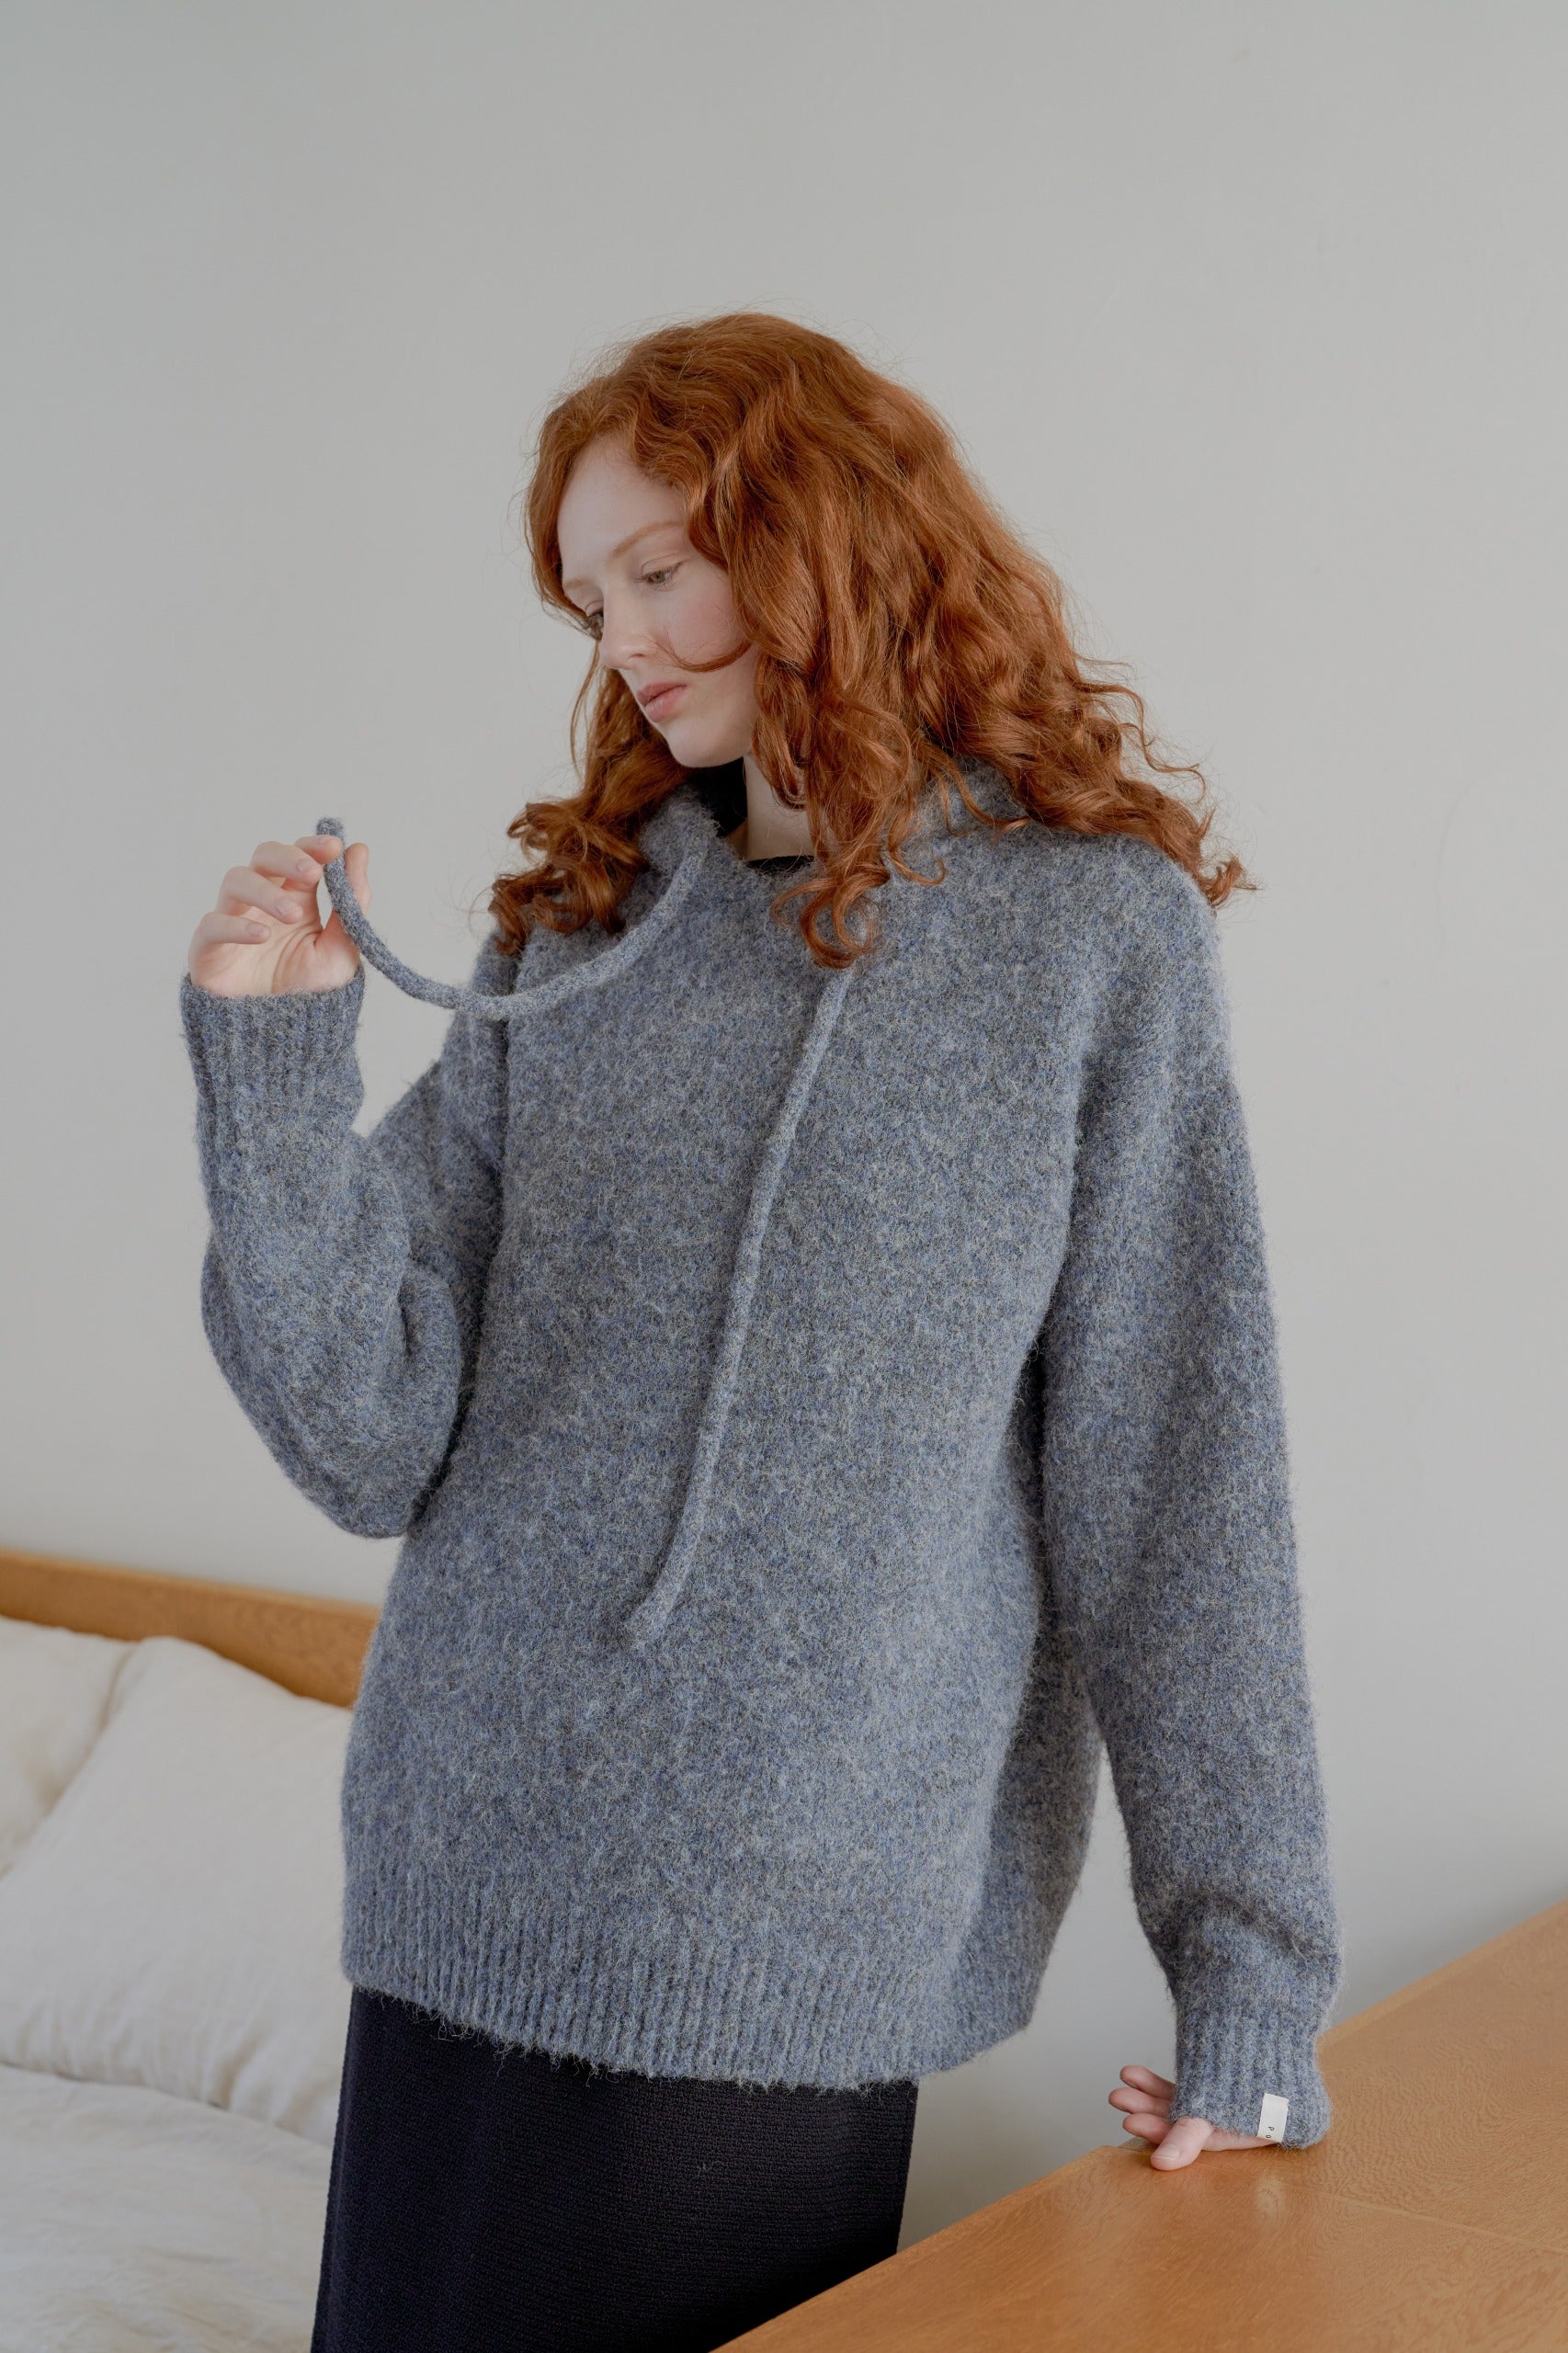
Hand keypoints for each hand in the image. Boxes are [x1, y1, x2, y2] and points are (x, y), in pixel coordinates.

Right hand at [187, 833, 368, 996]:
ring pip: (236, 881)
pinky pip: (212, 925)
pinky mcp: (208, 949)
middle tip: (312, 872)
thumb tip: (359, 850)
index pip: (298, 858)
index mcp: (296, 899)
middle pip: (263, 857)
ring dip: (265, 891)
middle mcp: (262, 904)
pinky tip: (262, 936)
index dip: (312, 846)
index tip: (334, 847)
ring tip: (293, 915)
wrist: (286, 1044)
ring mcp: (233, 922)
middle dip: (286, 857)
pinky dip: (236, 926)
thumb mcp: (342, 950)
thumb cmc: (311, 995)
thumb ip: (352, 903)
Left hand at [1108, 2064, 1271, 2169]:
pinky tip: (1135, 2075)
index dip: (1165, 2135)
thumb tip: (1161, 2166)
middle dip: (1152, 2112)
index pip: (1199, 2142)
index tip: (1130, 2122)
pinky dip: (1164, 2084)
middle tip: (1118, 2100)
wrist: (1287, 2013)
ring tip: (1122, 2083)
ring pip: (1184, 2104)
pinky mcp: (1221, 2082)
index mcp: (1250, 2133)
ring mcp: (1229, 2101)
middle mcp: (1239, 2120)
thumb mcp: (1224, 2103)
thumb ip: (1194, 2135)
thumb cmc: (1267, 2063)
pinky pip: (1188, 2089)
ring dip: (1152, 2095)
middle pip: (1188, 2123)